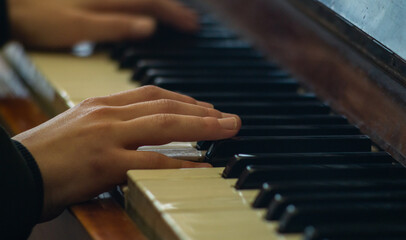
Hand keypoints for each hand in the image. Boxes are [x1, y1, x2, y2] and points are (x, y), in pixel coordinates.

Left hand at [8, 0, 198, 47]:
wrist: (10, 7)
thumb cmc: (39, 17)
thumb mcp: (79, 26)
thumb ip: (115, 26)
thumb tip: (149, 27)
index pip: (152, 4)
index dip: (175, 15)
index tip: (192, 27)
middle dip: (172, 9)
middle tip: (191, 22)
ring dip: (159, 7)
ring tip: (173, 17)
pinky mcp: (92, 2)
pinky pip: (125, 3)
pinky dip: (140, 8)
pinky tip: (142, 16)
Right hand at [12, 86, 240, 220]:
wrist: (14, 173)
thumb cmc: (44, 156)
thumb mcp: (78, 129)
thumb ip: (109, 126)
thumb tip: (136, 135)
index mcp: (101, 105)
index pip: (151, 95)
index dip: (183, 99)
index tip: (204, 107)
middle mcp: (107, 115)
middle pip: (165, 105)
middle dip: (202, 110)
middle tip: (229, 118)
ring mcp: (107, 137)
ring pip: (165, 126)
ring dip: (202, 127)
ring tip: (228, 130)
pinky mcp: (105, 164)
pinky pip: (153, 162)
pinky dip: (181, 165)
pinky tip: (201, 167)